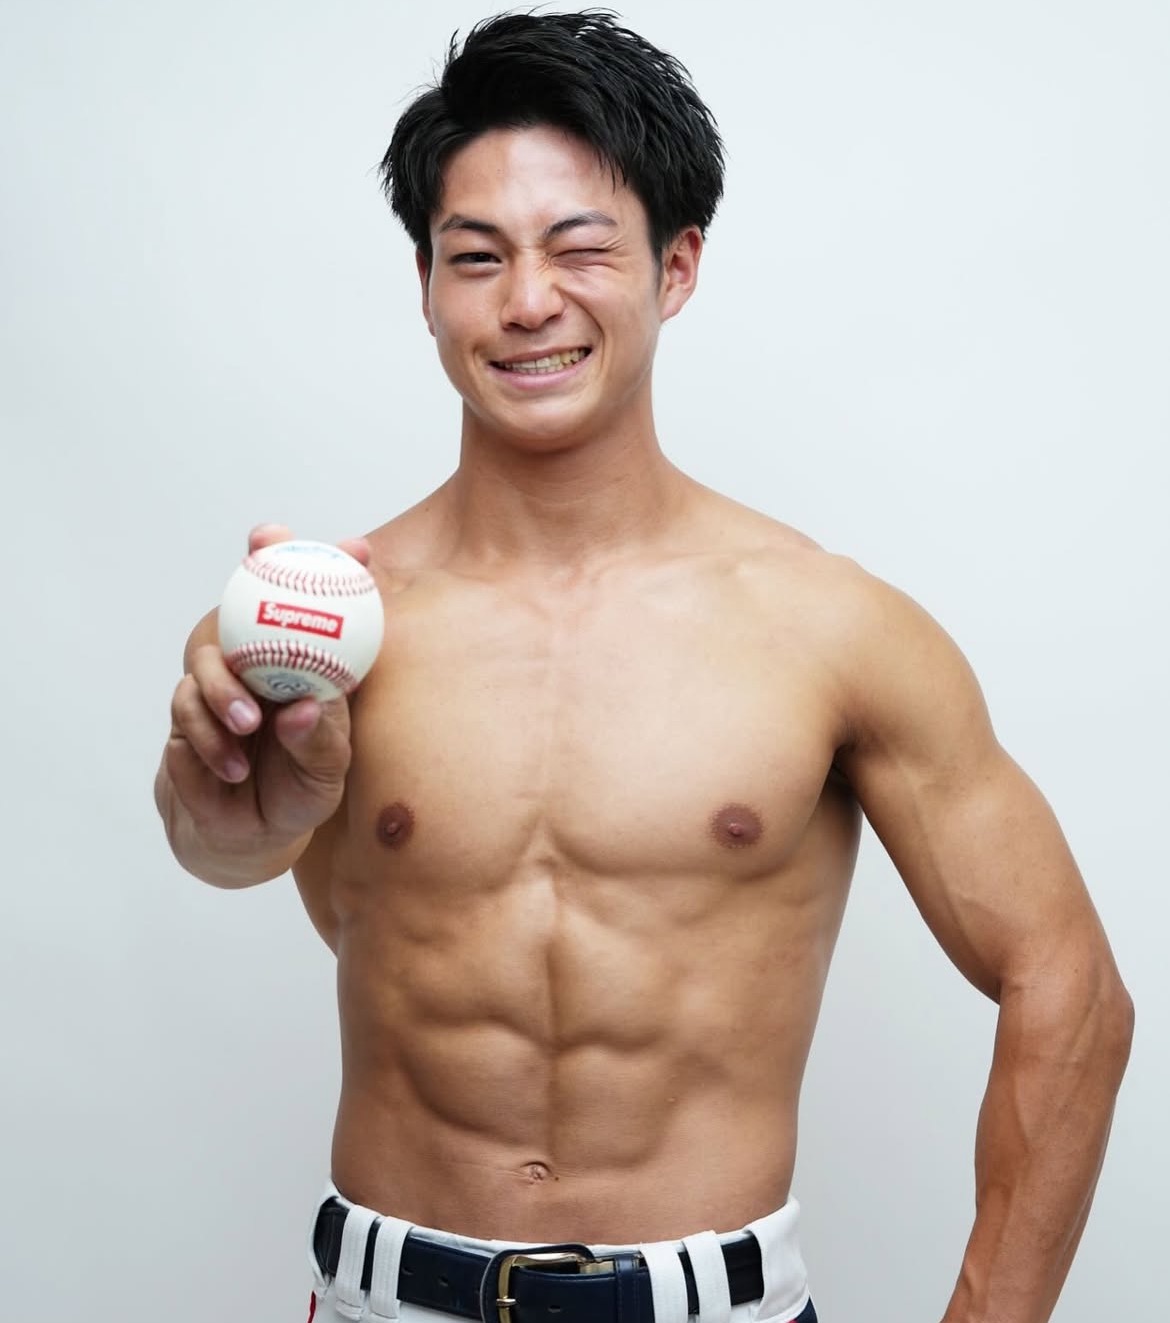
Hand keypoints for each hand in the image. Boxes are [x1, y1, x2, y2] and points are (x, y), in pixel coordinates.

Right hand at [160, 524, 372, 862]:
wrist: (250, 836)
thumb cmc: (301, 788)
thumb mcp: (329, 768)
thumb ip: (324, 738)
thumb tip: (306, 706)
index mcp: (296, 661)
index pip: (289, 597)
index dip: (278, 555)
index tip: (275, 534)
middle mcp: (252, 665)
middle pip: (233, 613)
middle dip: (242, 597)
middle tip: (256, 621)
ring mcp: (212, 691)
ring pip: (202, 670)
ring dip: (224, 695)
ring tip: (250, 726)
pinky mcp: (182, 726)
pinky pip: (184, 723)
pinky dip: (210, 745)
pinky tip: (234, 770)